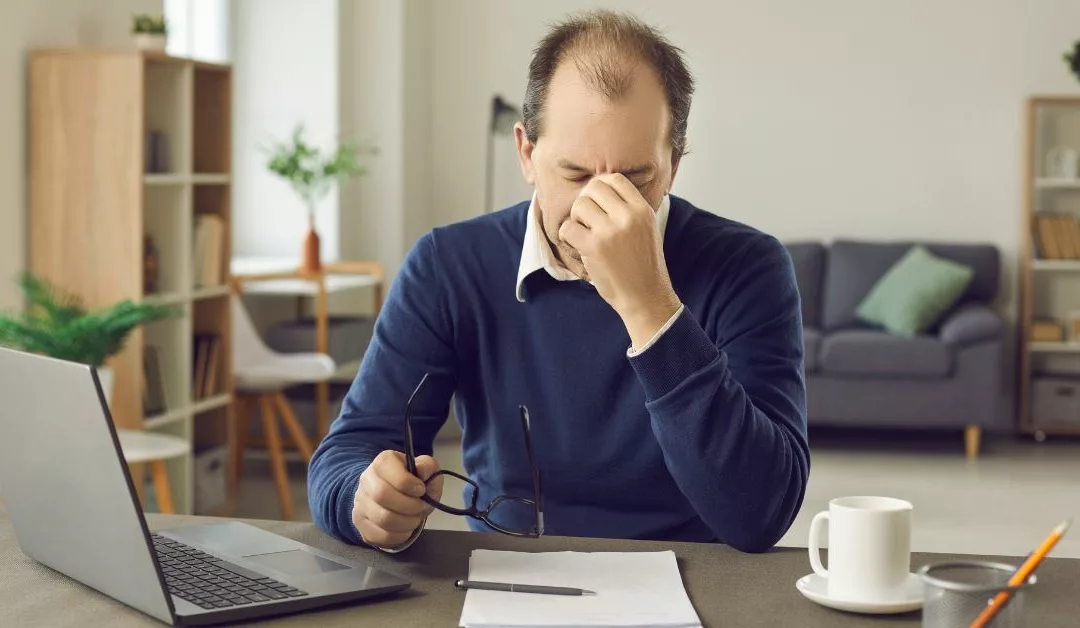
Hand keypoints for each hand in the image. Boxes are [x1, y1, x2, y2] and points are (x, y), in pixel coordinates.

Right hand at [353, 450, 443, 549]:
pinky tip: (405, 527)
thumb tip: (421, 472)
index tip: (421, 489)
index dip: (408, 482)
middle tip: (421, 506)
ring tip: (415, 518)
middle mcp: (366, 480)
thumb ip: (428, 466)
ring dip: (407, 522)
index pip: (387, 468)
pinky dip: (400, 535)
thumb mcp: (427, 470)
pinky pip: (381, 535)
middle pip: (382, 495)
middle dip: (409, 505)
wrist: (397, 497)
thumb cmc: (414, 483)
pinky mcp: (361, 524)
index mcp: (383, 462)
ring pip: (383, 518)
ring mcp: (360, 502)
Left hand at [559, 174, 681, 349]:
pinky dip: (567, 237)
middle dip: (585, 202)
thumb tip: (599, 187)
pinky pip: (567, 228)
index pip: (614, 179)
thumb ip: (628, 208)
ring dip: (576, 220)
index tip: (597, 203)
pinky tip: (578, 247)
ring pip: (579, 206)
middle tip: (588, 220)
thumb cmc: (643, 264)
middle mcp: (627, 216)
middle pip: (593, 188)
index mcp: (641, 209)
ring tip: (585, 235)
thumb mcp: (646, 228)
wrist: (645, 296)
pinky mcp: (593, 247)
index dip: (600, 187)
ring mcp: (609, 231)